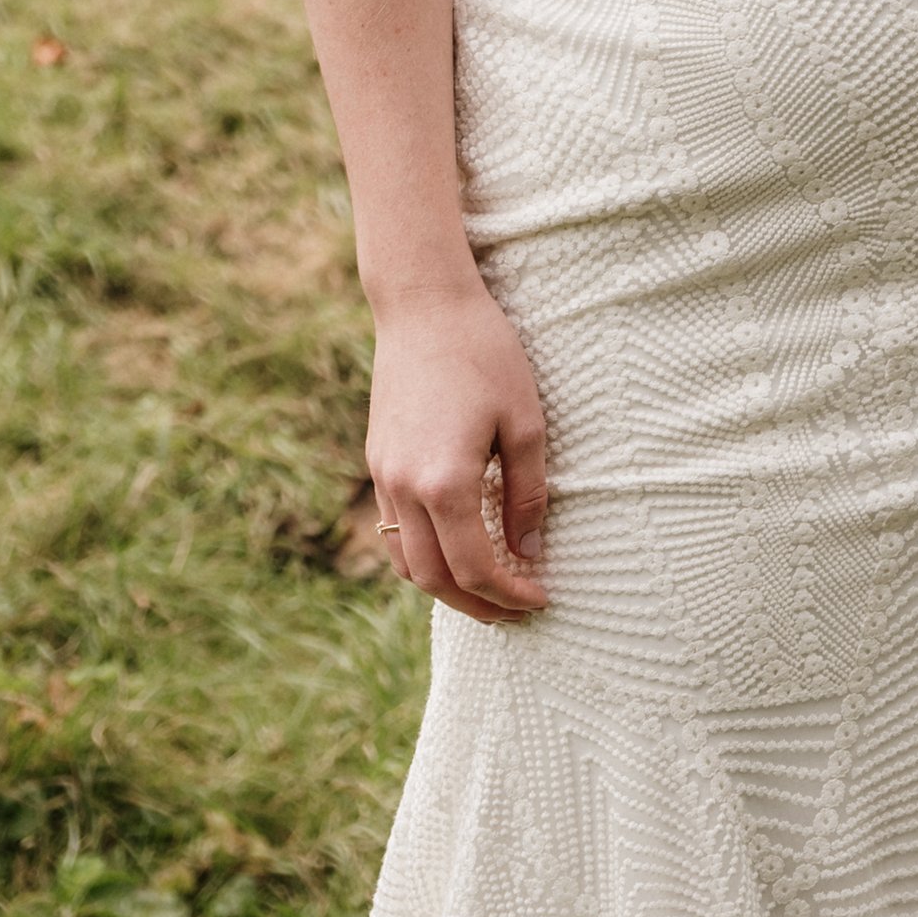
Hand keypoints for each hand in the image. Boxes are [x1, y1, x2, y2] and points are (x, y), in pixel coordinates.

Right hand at [365, 276, 550, 622]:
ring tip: (488, 591)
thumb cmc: (486, 353)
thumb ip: (527, 494)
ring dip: (445, 587)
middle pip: (434, 578)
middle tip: (517, 611)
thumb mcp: (526, 421)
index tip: (540, 599)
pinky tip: (452, 551)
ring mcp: (383, 476)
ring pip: (405, 562)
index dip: (509, 594)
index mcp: (444, 483)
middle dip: (477, 604)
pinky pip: (393, 531)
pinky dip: (421, 557)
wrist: (425, 304)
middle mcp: (404, 488)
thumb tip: (530, 553)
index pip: (475, 568)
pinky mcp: (377, 460)